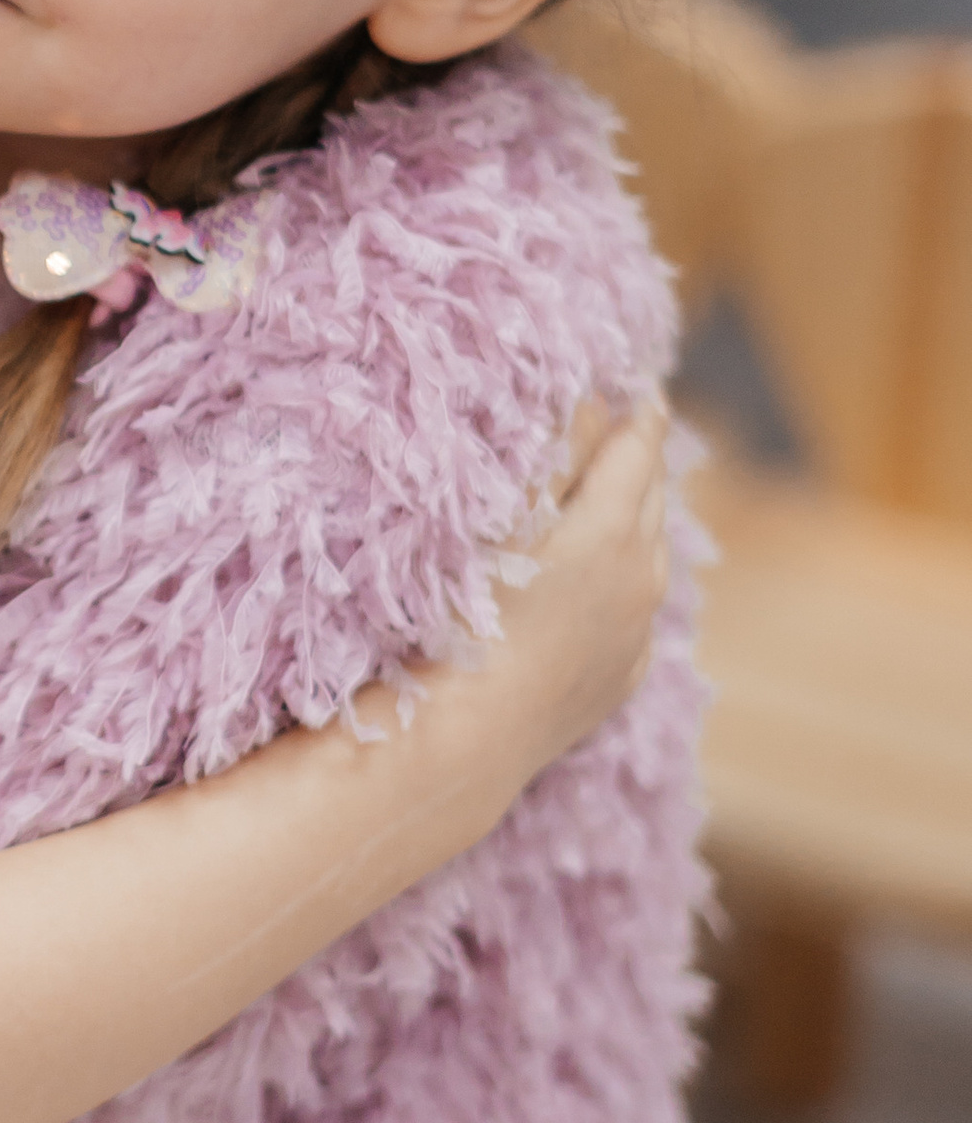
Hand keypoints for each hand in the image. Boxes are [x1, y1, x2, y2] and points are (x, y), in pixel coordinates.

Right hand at [470, 396, 671, 771]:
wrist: (469, 736)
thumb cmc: (468, 619)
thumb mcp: (504, 518)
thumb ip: (552, 454)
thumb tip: (592, 399)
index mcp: (613, 529)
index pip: (638, 448)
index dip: (638, 411)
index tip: (640, 386)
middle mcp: (641, 579)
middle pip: (652, 498)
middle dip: (642, 460)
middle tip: (630, 430)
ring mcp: (635, 635)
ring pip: (652, 558)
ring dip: (640, 522)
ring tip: (621, 501)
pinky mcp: (620, 679)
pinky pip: (638, 617)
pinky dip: (629, 586)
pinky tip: (606, 588)